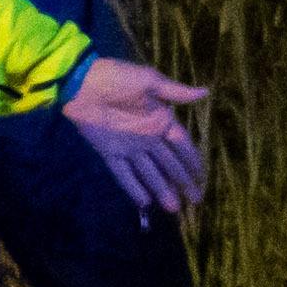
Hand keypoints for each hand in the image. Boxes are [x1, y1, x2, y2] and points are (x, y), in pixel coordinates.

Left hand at [63, 53, 211, 216]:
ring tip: (173, 209)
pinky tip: (145, 203)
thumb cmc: (117, 77)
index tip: (202, 177)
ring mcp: (129, 147)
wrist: (81, 83)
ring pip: (149, 172)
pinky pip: (123, 173)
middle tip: (195, 201)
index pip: (182, 145)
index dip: (192, 161)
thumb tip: (205, 93)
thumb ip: (176, 92)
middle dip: (182, 182)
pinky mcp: (110, 152)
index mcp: (160, 119)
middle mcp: (148, 137)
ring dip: (161, 189)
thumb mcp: (149, 81)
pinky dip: (133, 187)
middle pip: (168, 164)